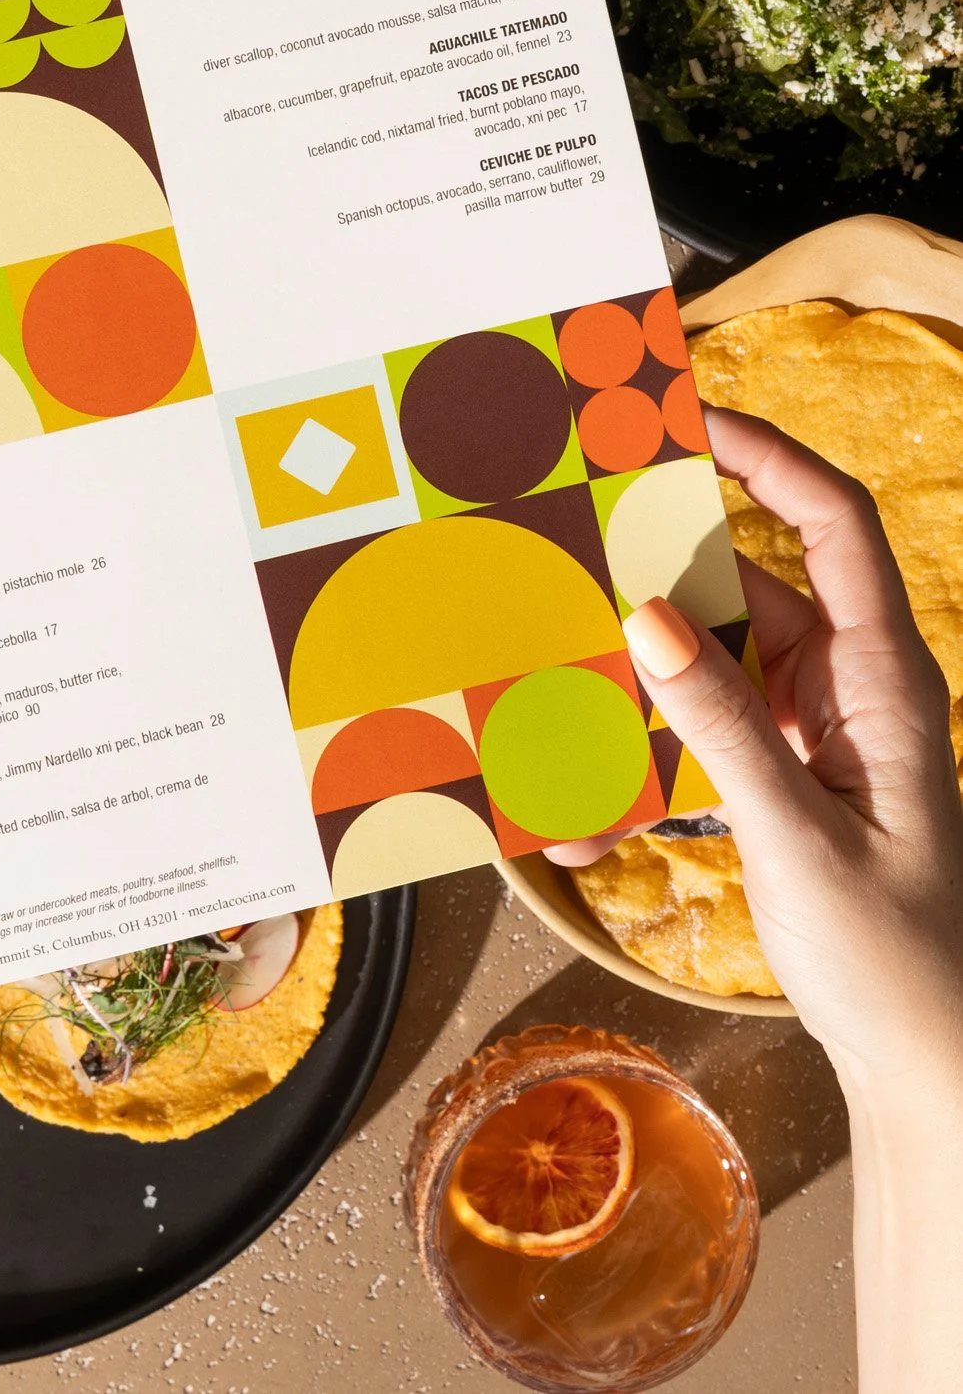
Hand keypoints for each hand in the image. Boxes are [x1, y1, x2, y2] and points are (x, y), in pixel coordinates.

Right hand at [552, 405, 962, 1099]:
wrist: (936, 1071)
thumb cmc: (899, 962)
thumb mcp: (800, 841)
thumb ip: (721, 727)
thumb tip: (646, 615)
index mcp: (885, 680)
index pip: (833, 523)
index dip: (768, 456)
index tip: (686, 419)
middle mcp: (854, 688)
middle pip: (758, 576)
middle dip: (672, 550)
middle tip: (584, 519)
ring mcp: (820, 730)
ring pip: (722, 650)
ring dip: (650, 649)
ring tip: (566, 637)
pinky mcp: (790, 776)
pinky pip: (712, 716)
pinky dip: (656, 722)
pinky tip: (593, 751)